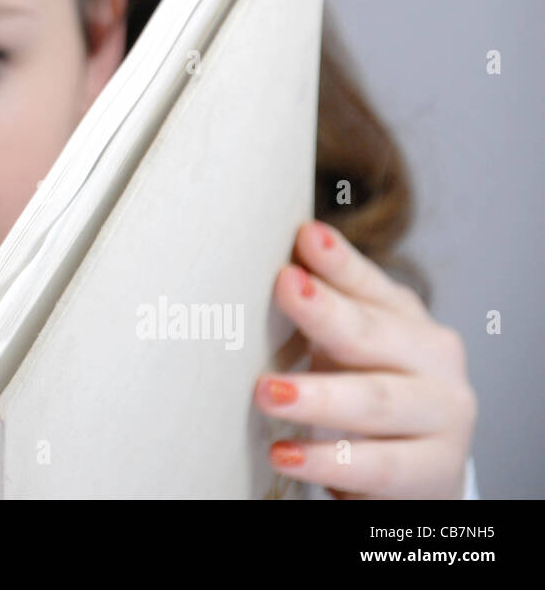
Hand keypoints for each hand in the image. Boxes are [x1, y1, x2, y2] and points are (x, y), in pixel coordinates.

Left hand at [253, 220, 476, 498]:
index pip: (369, 285)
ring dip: (319, 396)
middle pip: (373, 335)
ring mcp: (443, 417)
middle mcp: (436, 361)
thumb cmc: (372, 388)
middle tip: (285, 288)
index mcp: (409, 320)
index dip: (338, 262)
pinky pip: (376, 466)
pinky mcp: (434, 472)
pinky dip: (329, 461)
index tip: (305, 237)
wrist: (424, 466)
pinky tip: (286, 453)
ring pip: (376, 402)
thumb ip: (322, 303)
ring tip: (267, 392)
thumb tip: (281, 264)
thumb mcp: (351, 344)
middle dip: (326, 313)